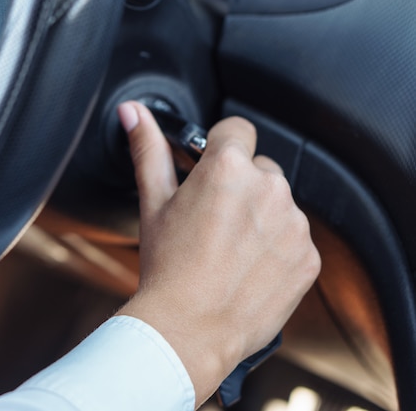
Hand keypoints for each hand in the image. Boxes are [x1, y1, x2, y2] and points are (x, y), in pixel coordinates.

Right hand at [115, 101, 320, 407]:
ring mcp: (294, 223)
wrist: (189, 329)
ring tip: (229, 249)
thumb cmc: (167, 268)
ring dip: (260, 216)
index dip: (219, 147)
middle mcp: (269, 188)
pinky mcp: (309, 256)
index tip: (209, 170)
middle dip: (240, 185)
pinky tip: (248, 267)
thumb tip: (133, 112)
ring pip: (279, 203)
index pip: (237, 129)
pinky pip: (295, 237)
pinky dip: (277, 247)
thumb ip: (148, 150)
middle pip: (259, 168)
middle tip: (212, 220)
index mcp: (228, 168)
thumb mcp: (153, 203)